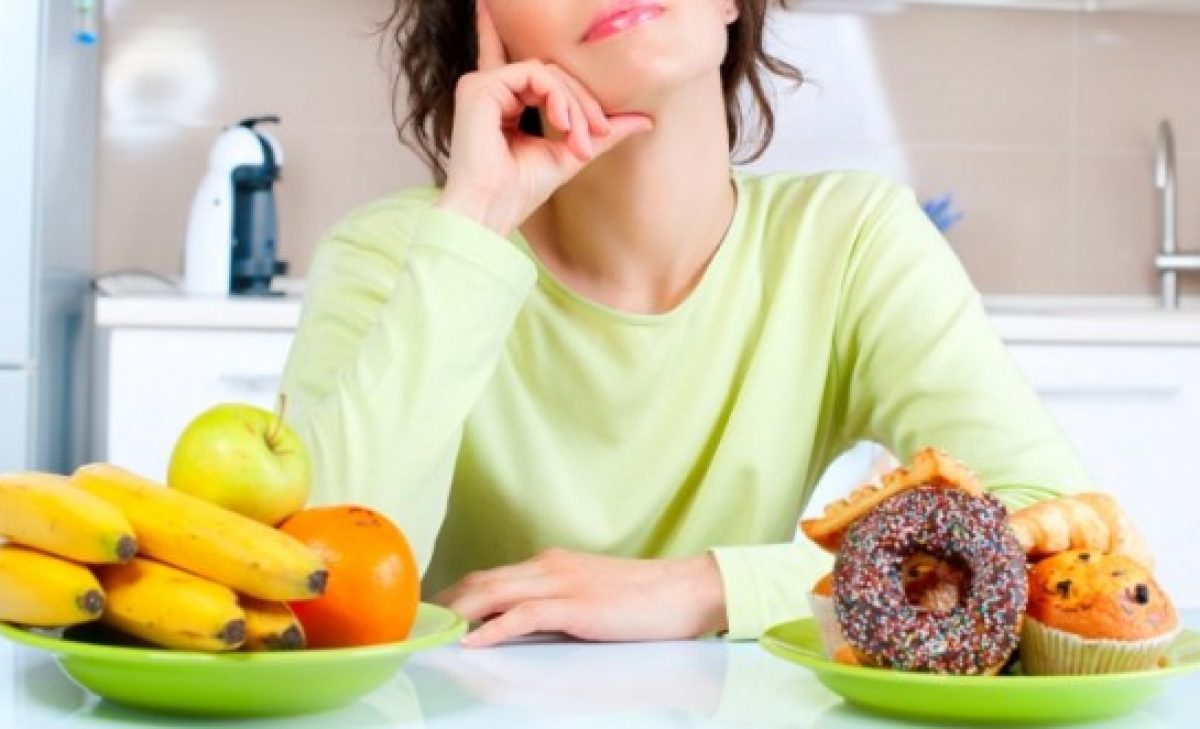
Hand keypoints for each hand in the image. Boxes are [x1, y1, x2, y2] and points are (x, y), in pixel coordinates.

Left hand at [433, 548, 727, 647]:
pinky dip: (492, 629)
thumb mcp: (591, 598)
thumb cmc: (646, 600)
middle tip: (416, 624)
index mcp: (553, 563)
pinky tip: (472, 642)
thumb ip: (555, 607)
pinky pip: (523, 616)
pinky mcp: (576, 606)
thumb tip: (520, 628)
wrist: (687, 590)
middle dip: (445, 603)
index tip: (431, 612)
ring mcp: (563, 583)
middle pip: (482, 581)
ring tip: (430, 632)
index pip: (491, 576)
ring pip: (494, 593)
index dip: (456, 593)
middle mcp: (550, 566)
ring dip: (458, 614)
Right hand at [435, 0, 653, 234]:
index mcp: (505, 104)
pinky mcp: (480, 86)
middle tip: (596, 136)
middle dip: (583, 104)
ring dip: (574, 104)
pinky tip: (562, 124)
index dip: (568, 86)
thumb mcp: (571, 153)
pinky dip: (557, 96)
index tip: (598, 127)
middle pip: (554, 75)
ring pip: (547, 73)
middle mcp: (492, 91)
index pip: (538, 77)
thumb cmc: (521, 191)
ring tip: (577, 139)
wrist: (491, 211)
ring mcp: (483, 87)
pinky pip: (534, 73)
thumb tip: (645, 120)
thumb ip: (601, 133)